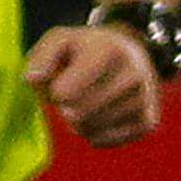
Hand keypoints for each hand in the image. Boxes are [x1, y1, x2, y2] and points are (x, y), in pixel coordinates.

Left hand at [25, 22, 159, 146]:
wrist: (132, 54)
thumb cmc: (87, 50)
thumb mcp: (61, 40)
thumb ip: (41, 56)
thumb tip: (31, 79)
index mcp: (109, 50)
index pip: (66, 93)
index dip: (55, 93)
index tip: (60, 85)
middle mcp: (133, 74)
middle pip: (78, 115)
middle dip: (66, 109)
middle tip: (71, 95)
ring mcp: (144, 99)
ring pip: (90, 130)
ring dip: (79, 122)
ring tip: (87, 101)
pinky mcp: (148, 122)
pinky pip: (104, 141)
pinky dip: (94, 133)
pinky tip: (100, 113)